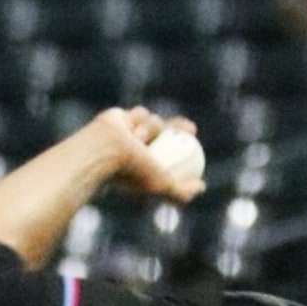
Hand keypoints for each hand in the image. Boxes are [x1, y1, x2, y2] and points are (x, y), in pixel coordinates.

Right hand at [87, 107, 204, 203]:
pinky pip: (139, 113)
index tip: (196, 138)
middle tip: (191, 129)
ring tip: (138, 140)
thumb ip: (181, 191)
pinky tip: (132, 129)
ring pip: (152, 121)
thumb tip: (202, 187)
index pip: (170, 150)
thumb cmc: (131, 172)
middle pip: (163, 131)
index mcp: (143, 163)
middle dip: (178, 128)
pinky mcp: (118, 118)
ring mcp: (126, 131)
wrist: (104, 154)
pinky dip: (139, 120)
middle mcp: (135, 147)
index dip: (184, 143)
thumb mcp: (161, 185)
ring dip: (150, 129)